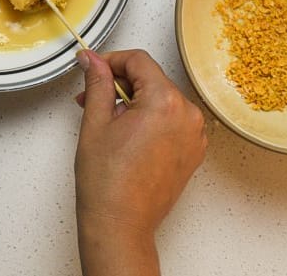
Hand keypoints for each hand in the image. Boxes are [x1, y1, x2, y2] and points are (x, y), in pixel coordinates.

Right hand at [74, 49, 206, 275]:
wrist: (120, 225)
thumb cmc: (108, 183)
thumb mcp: (96, 122)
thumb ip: (97, 82)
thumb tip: (93, 60)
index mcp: (165, 102)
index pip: (139, 61)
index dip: (112, 60)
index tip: (95, 69)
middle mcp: (188, 115)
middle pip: (152, 79)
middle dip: (120, 84)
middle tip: (92, 99)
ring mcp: (194, 135)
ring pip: (162, 99)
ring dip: (135, 102)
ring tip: (108, 122)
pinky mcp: (193, 151)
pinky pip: (172, 121)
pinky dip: (151, 120)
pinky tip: (128, 136)